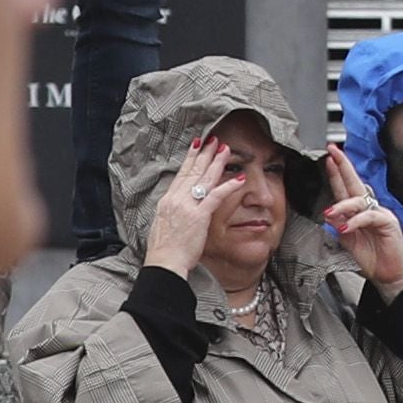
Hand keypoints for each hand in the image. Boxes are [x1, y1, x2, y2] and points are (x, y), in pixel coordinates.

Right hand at [141, 129, 246, 280]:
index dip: (190, 159)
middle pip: (193, 171)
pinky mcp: (199, 216)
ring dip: (217, 162)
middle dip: (205, 154)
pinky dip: (228, 186)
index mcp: (167, 201)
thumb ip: (172, 211)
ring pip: (204, 179)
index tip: (197, 146)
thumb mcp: (163, 224)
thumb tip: (178, 205)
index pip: (181, 174)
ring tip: (226, 149)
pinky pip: (216, 196)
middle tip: (215, 140)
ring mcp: (187, 207)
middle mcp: (176, 199)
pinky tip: (239, 178)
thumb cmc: (164, 249)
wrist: (164, 263)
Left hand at [318, 144, 402, 291]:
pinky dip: (357, 221)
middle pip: (355, 183)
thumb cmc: (372, 257)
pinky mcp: (388, 223)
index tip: (328, 159)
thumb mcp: (348, 240)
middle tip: (333, 153)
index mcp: (359, 211)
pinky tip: (347, 226)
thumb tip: (329, 213)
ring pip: (359, 200)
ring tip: (330, 212)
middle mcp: (370, 208)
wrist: (389, 275)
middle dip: (343, 167)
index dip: (337, 173)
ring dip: (342, 205)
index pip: (346, 188)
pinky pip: (370, 216)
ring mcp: (380, 214)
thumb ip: (339, 225)